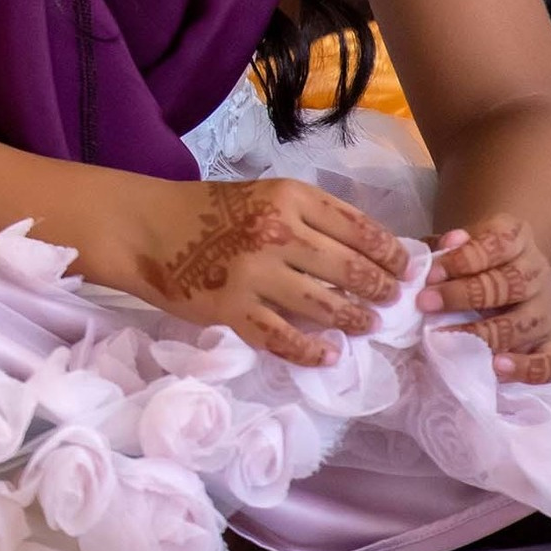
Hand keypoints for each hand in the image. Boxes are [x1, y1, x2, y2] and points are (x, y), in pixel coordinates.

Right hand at [128, 178, 408, 366]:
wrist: (144, 228)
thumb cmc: (206, 210)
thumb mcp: (263, 195)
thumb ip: (310, 217)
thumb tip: (369, 251)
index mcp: (288, 198)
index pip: (360, 228)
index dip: (392, 253)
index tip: (407, 267)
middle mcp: (277, 233)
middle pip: (352, 270)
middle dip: (383, 290)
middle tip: (394, 301)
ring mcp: (255, 274)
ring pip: (327, 307)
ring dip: (356, 321)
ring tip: (367, 326)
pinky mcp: (232, 309)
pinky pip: (285, 338)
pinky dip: (313, 352)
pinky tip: (329, 355)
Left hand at [420, 215, 550, 384]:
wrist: (509, 265)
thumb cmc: (473, 255)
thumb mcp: (459, 241)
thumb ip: (445, 246)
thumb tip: (438, 251)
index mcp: (517, 239)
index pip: (497, 246)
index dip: (462, 260)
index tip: (430, 274)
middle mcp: (538, 272)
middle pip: (510, 285)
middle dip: (463, 295)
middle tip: (426, 303)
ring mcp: (547, 310)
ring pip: (525, 323)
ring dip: (484, 334)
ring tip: (450, 340)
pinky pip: (550, 362)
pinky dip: (526, 368)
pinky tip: (496, 368)